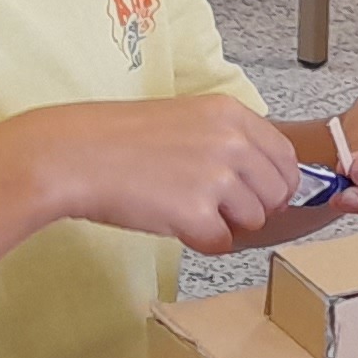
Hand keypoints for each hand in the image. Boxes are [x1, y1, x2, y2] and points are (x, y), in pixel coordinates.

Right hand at [12, 96, 305, 252]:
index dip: (276, 183)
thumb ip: (227, 140)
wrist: (71, 156)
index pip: (285, 157)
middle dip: (252, 209)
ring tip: (185, 209)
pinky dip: (201, 242)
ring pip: (253, 220)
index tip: (260, 195)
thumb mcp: (185, 119)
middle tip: (217, 210)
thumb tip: (262, 177)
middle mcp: (231, 142)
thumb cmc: (117, 139)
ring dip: (224, 224)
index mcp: (230, 114)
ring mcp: (216, 177)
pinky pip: (222, 243)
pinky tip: (173, 223)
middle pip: (277, 194)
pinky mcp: (196, 212)